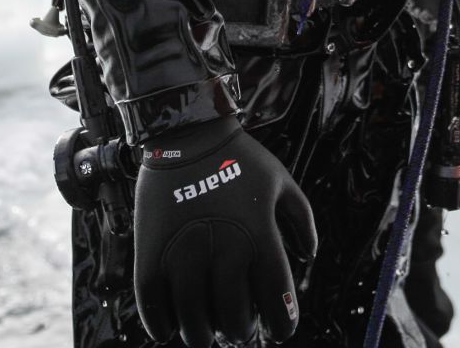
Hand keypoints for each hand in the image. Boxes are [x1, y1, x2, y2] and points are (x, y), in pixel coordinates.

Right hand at [134, 116, 317, 346]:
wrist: (186, 132)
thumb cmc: (239, 157)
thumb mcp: (283, 182)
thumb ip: (303, 221)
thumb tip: (309, 257)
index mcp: (259, 235)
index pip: (276, 299)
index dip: (281, 324)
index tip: (279, 331)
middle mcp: (223, 249)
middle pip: (234, 319)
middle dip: (241, 332)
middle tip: (238, 330)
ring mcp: (184, 253)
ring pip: (194, 322)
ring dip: (203, 336)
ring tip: (206, 334)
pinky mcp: (150, 254)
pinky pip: (154, 307)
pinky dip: (162, 326)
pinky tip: (170, 329)